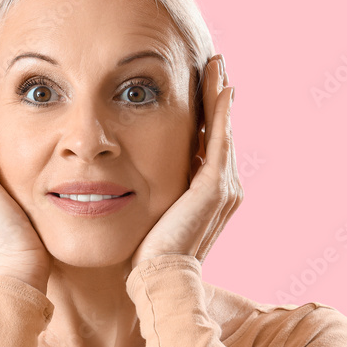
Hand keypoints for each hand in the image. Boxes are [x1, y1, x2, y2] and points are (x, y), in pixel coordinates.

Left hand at [129, 54, 241, 269]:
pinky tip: (220, 88)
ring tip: (216, 67)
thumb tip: (123, 180)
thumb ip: (149, 196)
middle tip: (214, 66)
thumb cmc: (146, 257)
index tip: (198, 87)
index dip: (204, 116)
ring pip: (223, 131)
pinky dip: (221, 114)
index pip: (207, 145)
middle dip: (216, 99)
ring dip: (220, 97)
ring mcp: (223, 188)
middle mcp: (224, 190)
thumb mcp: (149, 216)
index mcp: (208, 195)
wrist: (158, 281)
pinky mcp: (215, 188)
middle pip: (220, 133)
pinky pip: (220, 141)